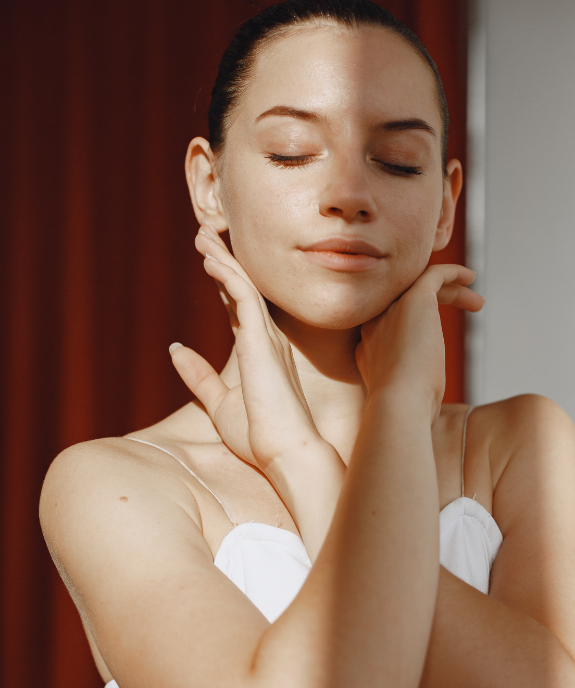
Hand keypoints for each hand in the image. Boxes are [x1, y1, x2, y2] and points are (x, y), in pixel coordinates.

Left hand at [171, 224, 322, 475]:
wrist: (285, 452)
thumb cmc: (259, 435)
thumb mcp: (218, 403)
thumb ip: (199, 376)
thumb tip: (175, 349)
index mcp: (259, 354)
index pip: (239, 309)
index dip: (224, 284)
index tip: (210, 262)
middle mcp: (267, 340)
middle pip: (243, 289)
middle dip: (224, 261)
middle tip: (204, 236)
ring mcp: (268, 337)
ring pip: (244, 284)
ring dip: (222, 258)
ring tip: (202, 235)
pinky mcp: (264, 340)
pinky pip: (246, 295)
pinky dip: (228, 274)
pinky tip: (210, 259)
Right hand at [356, 264, 482, 425]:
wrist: (398, 403)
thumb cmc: (406, 410)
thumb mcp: (407, 396)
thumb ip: (412, 386)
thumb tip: (428, 401)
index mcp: (369, 345)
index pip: (392, 321)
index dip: (420, 322)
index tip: (439, 334)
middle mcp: (375, 322)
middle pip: (405, 299)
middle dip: (436, 302)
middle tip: (467, 308)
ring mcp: (391, 308)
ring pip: (420, 285)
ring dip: (450, 291)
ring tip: (477, 303)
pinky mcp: (414, 299)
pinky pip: (433, 274)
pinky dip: (452, 272)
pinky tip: (471, 277)